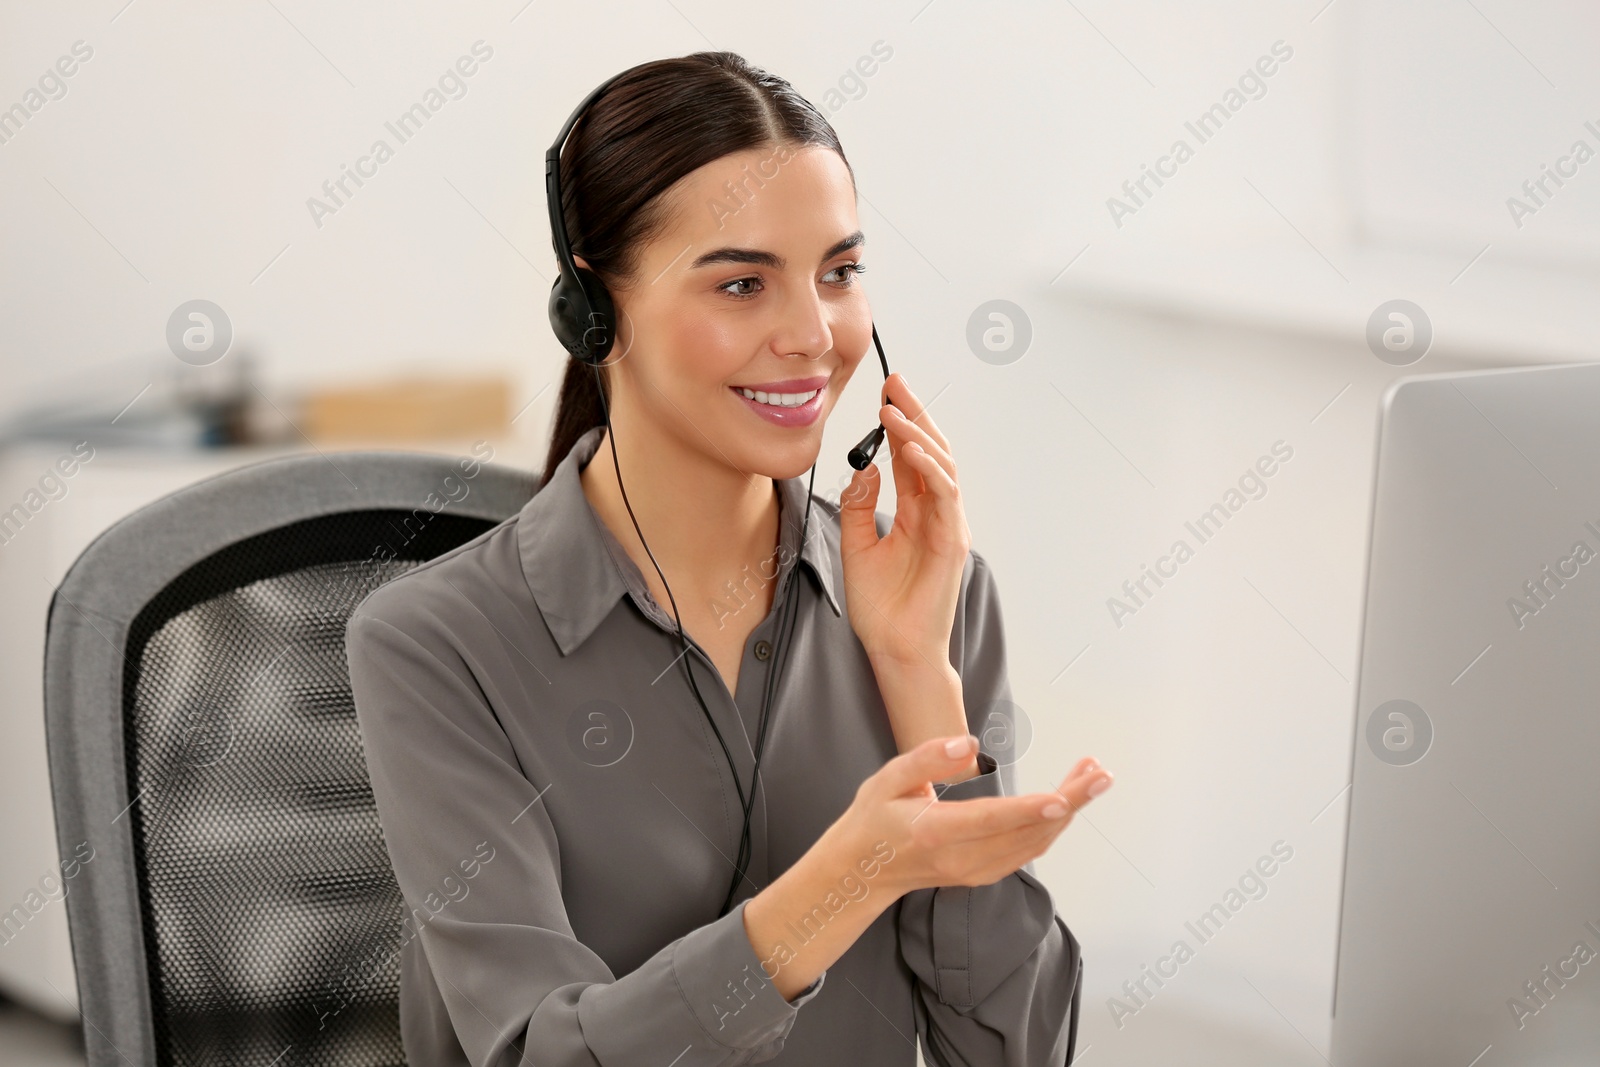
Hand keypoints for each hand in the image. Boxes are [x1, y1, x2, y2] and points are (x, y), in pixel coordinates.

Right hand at [828, 735, 1114, 895]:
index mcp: (935, 832)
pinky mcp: (983, 875)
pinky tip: (1066, 802)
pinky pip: (1027, 852)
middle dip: (1071, 802)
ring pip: (1035, 845)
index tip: (1066, 796)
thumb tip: (968, 746)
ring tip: (1091, 776)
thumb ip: (926, 760)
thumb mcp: (886, 780)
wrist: (862, 872)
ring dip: (1068, 812)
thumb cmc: (873, 819)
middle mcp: (961, 858)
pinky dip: (1052, 827)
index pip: (993, 820)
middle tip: (1101, 773)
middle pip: (1027, 832)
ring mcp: (975, 872)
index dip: (1032, 809)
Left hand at [838, 373, 971, 668]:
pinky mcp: (952, 543)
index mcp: (915, 513)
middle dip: (914, 414)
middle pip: (931, 452)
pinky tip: (909, 452)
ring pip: (941, 467)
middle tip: (894, 383)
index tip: (884, 393)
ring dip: (918, 435)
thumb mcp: (856, 546)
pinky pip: (945, 497)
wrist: (894, 650)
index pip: (910, 457)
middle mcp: (936, 514)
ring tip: (893, 411)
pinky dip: (929, 471)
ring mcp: (948, 526)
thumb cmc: (881, 608)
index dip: (899, 424)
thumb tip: (865, 468)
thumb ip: (859, 507)